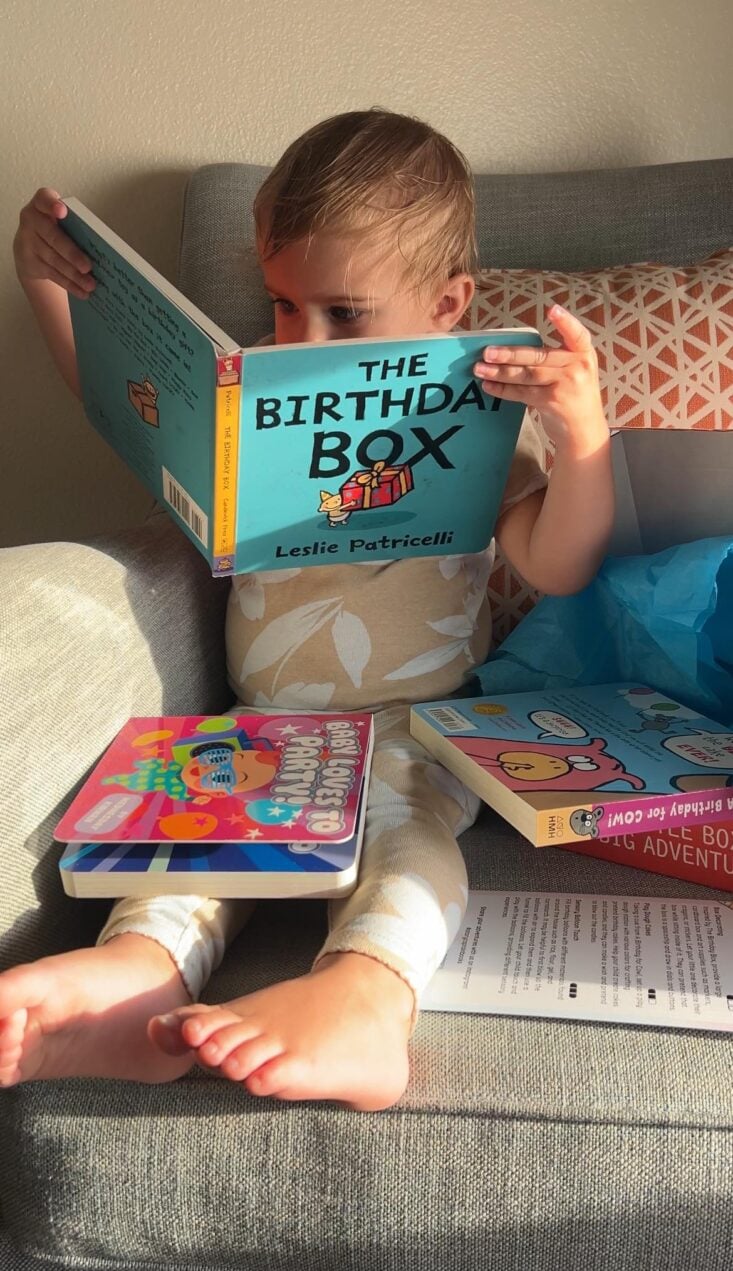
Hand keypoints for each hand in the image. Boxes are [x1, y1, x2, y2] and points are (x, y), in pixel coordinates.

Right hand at [13, 187, 94, 299]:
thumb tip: (101, 248)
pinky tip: (82, 291)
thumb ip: (74, 225)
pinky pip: (52, 274)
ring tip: (91, 284)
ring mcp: (27, 241)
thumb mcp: (61, 221)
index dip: (52, 205)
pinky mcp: (29, 261)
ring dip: (74, 274)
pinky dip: (69, 284)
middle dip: (72, 253)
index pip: (44, 199)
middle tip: (88, 267)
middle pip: (52, 237)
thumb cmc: (55, 228)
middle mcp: (31, 220)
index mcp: (41, 204)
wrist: (29, 245)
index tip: (63, 211)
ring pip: (53, 259)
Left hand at [474, 305, 607, 453]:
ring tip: (479, 368)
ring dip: (500, 372)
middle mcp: (577, 367)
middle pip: (539, 356)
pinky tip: (489, 385)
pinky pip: (522, 392)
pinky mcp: (552, 401)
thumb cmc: (574, 395)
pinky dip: (503, 389)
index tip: (553, 310)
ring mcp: (565, 385)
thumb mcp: (575, 370)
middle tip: (487, 352)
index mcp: (583, 353)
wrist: (584, 429)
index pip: (577, 334)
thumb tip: (511, 349)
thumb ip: (555, 358)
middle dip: (509, 354)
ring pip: (527, 374)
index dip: (566, 322)